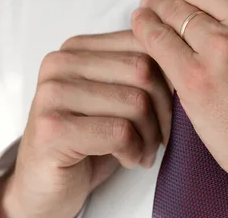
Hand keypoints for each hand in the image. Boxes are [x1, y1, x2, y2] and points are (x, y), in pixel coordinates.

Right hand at [0, 31, 171, 217]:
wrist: (43, 185)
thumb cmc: (89, 139)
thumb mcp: (116, 97)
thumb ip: (140, 72)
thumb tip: (184, 62)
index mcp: (78, 47)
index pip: (144, 43)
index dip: (170, 78)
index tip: (174, 107)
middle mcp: (60, 62)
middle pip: (144, 70)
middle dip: (164, 109)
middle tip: (162, 137)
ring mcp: (51, 93)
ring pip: (135, 102)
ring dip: (151, 136)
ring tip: (145, 151)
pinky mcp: (51, 128)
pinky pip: (120, 132)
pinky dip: (135, 151)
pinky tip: (129, 159)